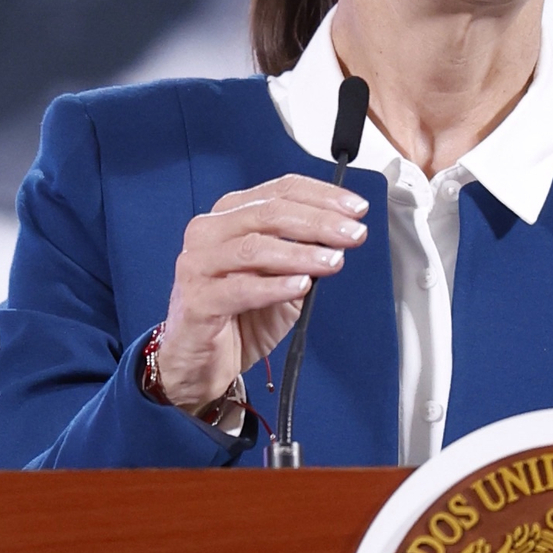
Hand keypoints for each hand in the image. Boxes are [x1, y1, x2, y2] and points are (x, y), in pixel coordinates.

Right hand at [154, 174, 369, 412]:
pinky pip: (240, 289)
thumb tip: (342, 234)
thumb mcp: (281, 277)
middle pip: (270, 213)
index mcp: (231, 214)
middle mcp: (210, 231)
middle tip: (353, 234)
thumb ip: (304, 253)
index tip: (356, 209)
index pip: (281, 190)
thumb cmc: (239, 314)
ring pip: (255, 247)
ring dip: (301, 253)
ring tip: (334, 261)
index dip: (322, 196)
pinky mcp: (196, 299)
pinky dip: (275, 286)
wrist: (202, 362)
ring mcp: (198, 264)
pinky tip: (302, 284)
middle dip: (319, 222)